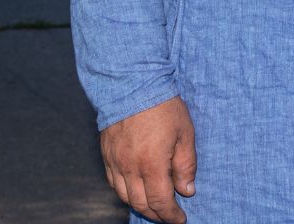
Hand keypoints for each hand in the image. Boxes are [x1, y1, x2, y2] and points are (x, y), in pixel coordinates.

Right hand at [99, 96, 196, 222]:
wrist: (132, 83)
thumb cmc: (163, 106)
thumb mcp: (184, 133)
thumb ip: (185, 164)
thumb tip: (187, 190)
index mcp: (152, 164)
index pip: (160, 201)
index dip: (170, 215)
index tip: (179, 219)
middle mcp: (130, 167)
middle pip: (141, 204)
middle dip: (156, 214)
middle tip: (169, 215)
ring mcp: (115, 162)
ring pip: (125, 196)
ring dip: (140, 206)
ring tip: (154, 206)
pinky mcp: (106, 154)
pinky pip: (113, 183)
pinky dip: (125, 192)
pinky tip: (135, 190)